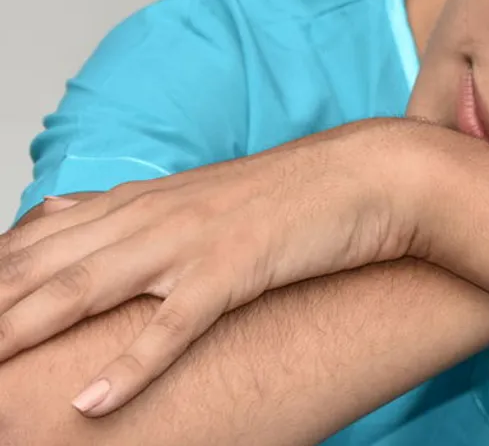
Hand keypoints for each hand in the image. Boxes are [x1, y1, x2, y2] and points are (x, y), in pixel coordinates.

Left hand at [0, 120, 419, 416]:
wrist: (366, 175)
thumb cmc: (291, 196)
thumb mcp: (202, 200)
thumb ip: (137, 214)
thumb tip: (74, 223)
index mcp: (144, 201)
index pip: (40, 240)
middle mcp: (154, 216)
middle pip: (45, 265)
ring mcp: (193, 241)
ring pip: (88, 288)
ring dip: (23, 329)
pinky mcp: (237, 268)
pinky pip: (175, 323)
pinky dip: (132, 364)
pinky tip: (93, 402)